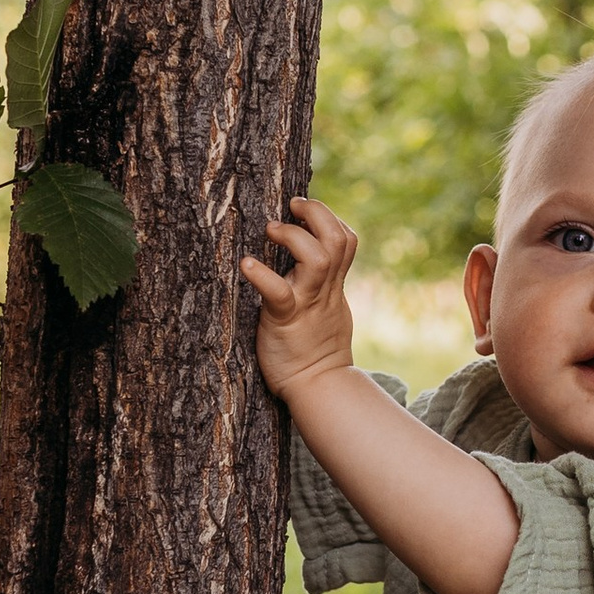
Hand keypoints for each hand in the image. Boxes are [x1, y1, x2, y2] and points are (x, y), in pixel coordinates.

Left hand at [242, 195, 358, 395]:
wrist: (318, 387)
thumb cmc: (316, 350)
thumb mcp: (329, 309)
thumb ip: (324, 285)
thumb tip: (314, 264)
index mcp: (333, 286)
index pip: (346, 240)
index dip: (330, 218)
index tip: (305, 209)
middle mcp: (323, 290)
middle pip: (337, 239)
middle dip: (317, 214)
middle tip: (292, 205)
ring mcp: (307, 304)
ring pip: (317, 259)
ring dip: (293, 236)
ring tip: (271, 229)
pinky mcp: (285, 320)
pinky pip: (277, 292)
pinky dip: (261, 275)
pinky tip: (246, 264)